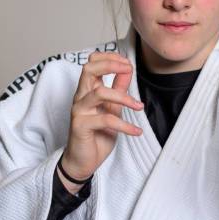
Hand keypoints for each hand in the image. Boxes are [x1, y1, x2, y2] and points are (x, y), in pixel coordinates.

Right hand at [60, 51, 143, 189]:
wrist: (83, 161)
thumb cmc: (96, 135)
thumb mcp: (112, 109)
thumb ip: (118, 90)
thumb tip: (127, 70)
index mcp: (87, 91)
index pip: (93, 63)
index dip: (110, 58)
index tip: (127, 63)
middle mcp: (81, 97)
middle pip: (89, 69)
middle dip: (111, 64)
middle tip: (129, 69)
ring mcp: (79, 111)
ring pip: (100, 93)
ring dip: (124, 98)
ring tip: (139, 107)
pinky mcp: (81, 126)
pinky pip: (105, 120)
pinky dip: (125, 125)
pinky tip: (136, 131)